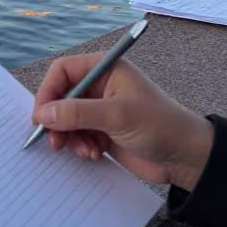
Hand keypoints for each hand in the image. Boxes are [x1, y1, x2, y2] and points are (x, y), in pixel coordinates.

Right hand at [33, 54, 213, 192]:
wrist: (185, 157)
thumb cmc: (159, 125)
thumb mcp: (116, 115)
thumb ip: (77, 113)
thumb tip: (42, 114)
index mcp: (105, 70)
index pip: (63, 71)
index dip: (48, 92)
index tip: (41, 116)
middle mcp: (100, 87)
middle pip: (61, 97)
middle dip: (57, 120)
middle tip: (55, 142)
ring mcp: (100, 110)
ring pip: (66, 120)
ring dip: (69, 138)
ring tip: (84, 151)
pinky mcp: (103, 132)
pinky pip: (78, 136)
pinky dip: (80, 147)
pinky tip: (94, 155)